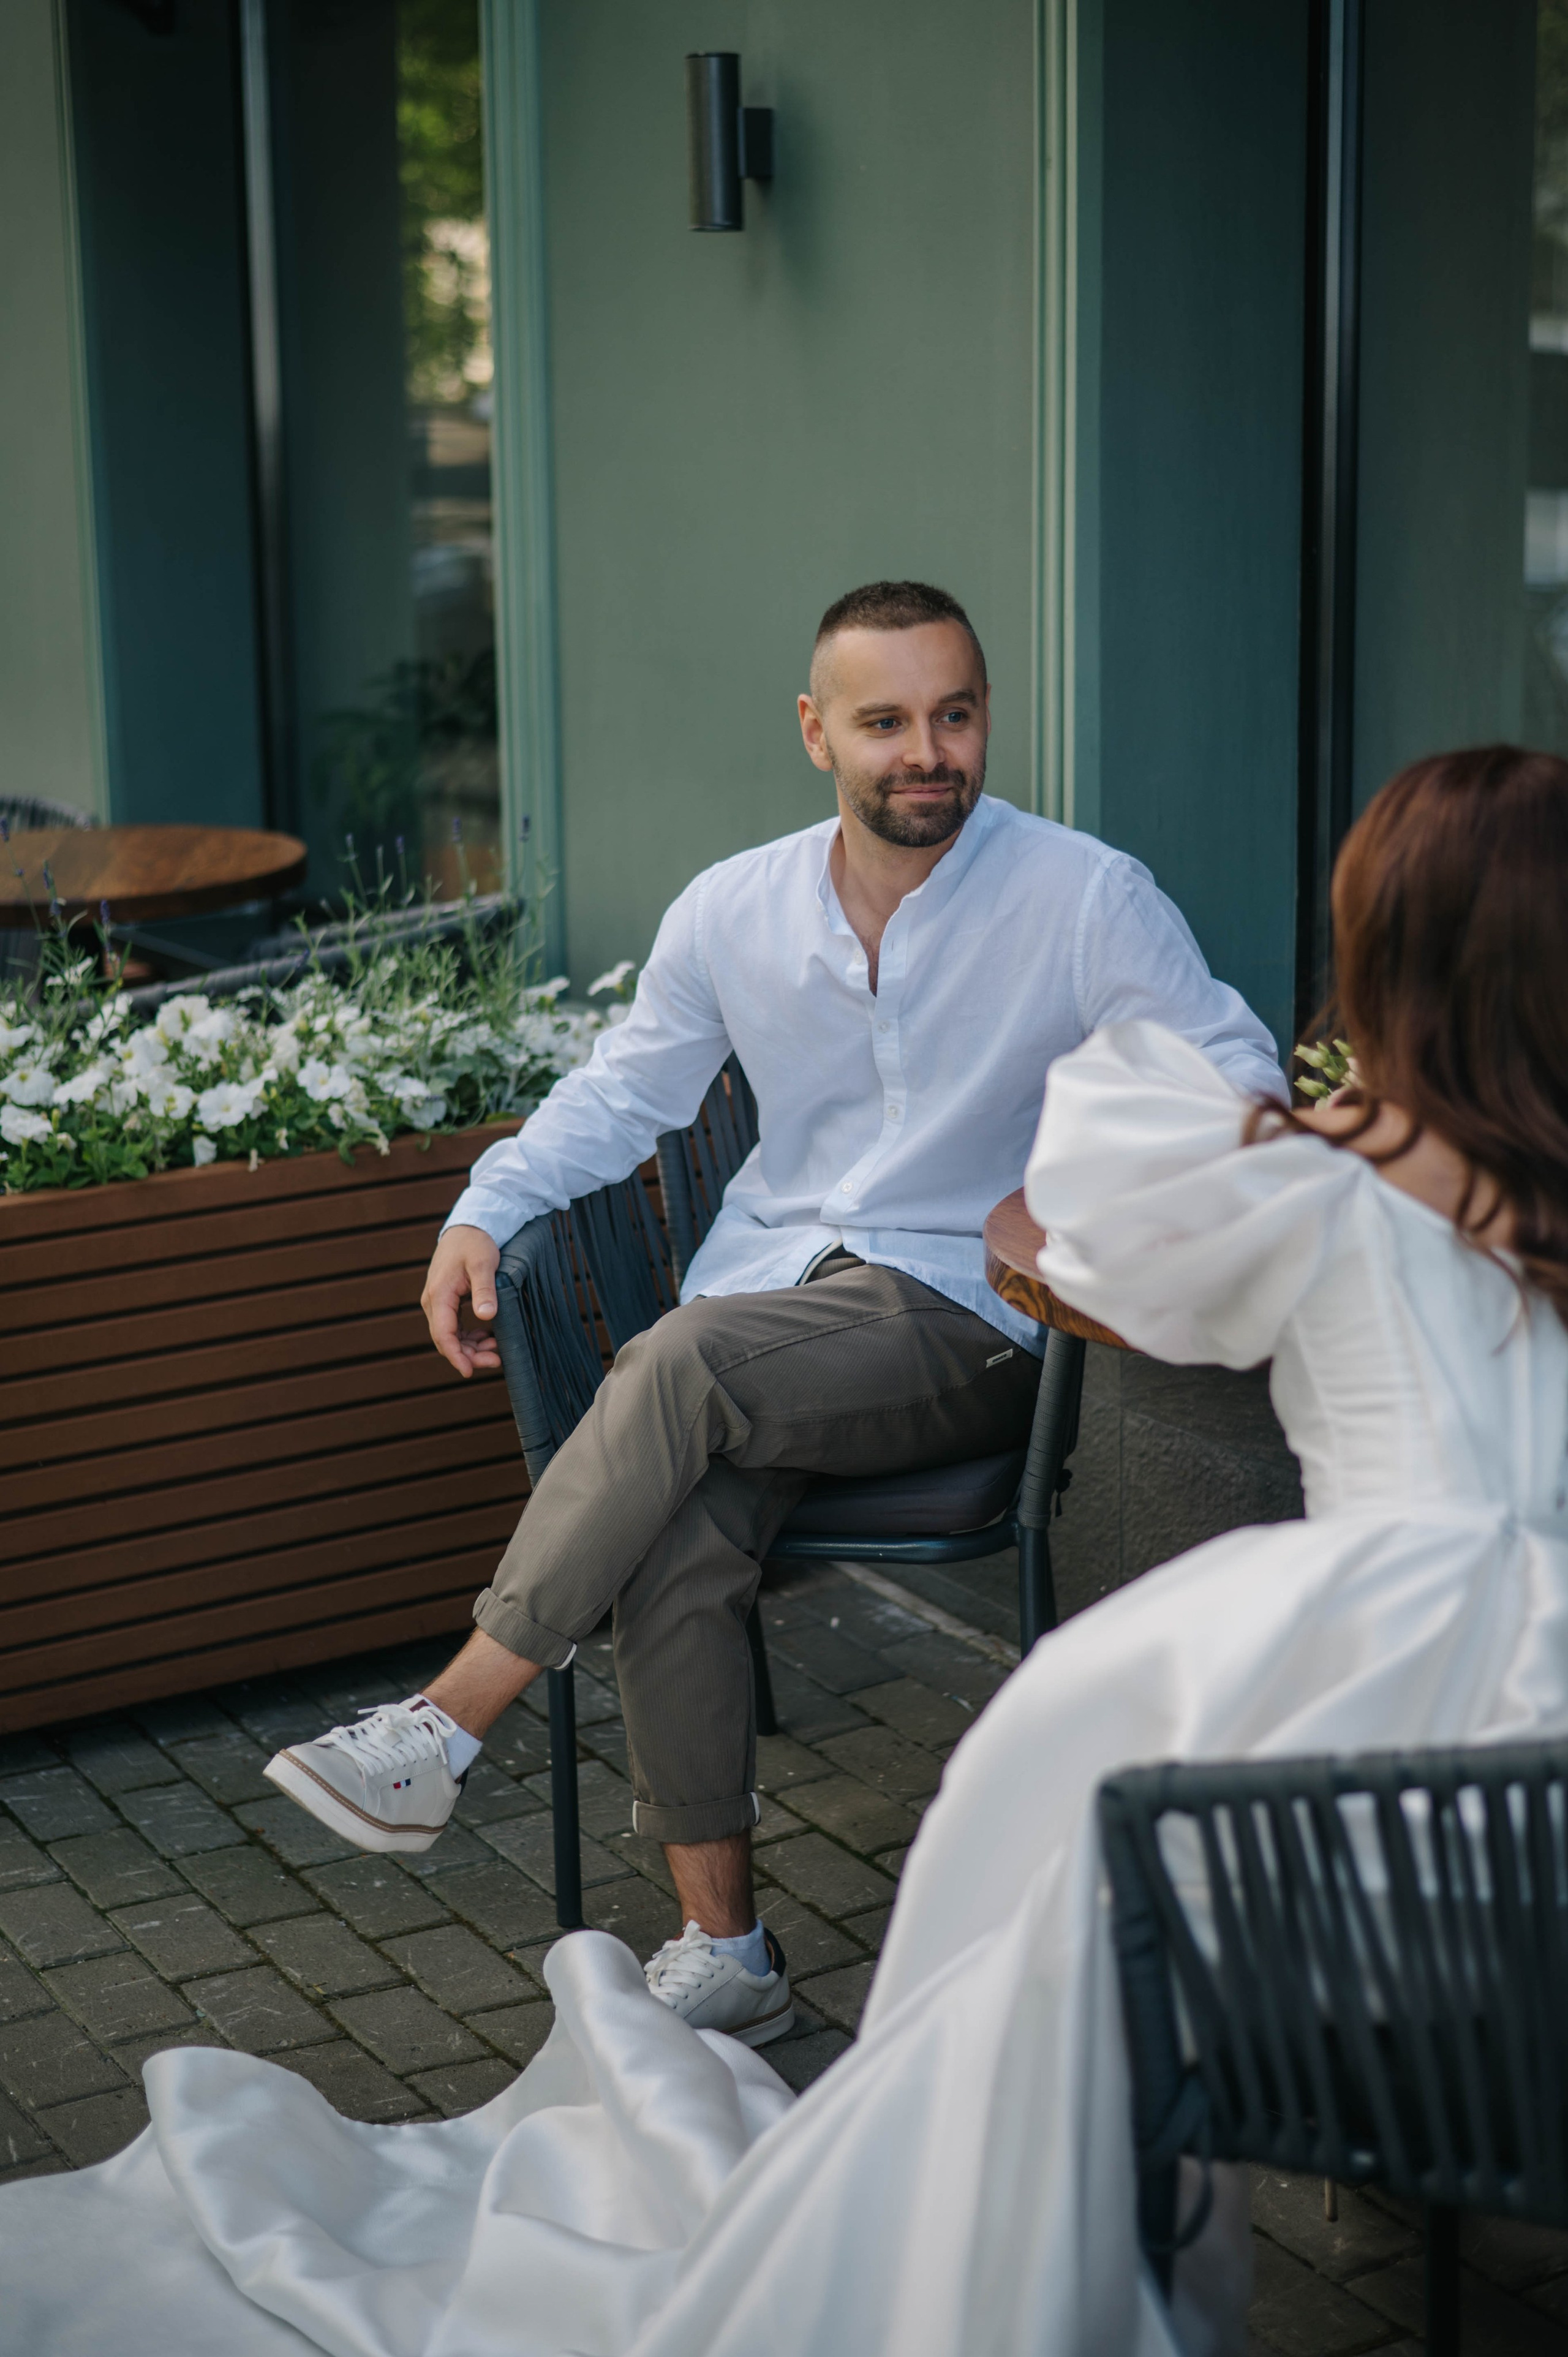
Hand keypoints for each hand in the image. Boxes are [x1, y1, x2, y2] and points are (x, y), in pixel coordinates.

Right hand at [422, 1225, 501, 1377]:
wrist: (467, 1227)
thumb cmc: (475, 1243)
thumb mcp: (483, 1263)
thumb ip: (484, 1289)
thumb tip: (485, 1316)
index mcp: (439, 1295)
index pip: (443, 1335)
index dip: (456, 1356)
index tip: (470, 1372)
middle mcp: (433, 1302)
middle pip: (446, 1339)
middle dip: (469, 1355)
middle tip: (496, 1360)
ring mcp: (438, 1302)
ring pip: (450, 1336)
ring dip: (471, 1347)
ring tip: (496, 1350)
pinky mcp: (446, 1301)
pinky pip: (454, 1327)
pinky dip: (470, 1336)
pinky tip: (489, 1337)